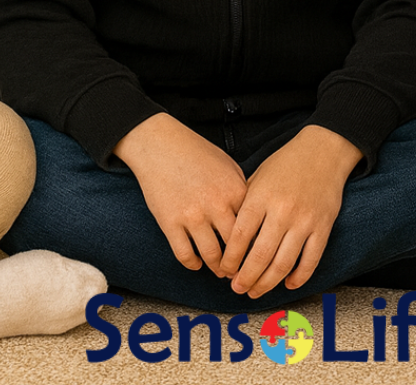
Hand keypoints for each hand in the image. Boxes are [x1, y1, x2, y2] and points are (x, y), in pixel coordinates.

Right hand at [115, 114, 247, 275]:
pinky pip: (185, 255)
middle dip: (241, 265)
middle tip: (242, 272)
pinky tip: (196, 262)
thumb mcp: (227, 164)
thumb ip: (242, 190)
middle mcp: (216, 205)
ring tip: (221, 271)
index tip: (259, 255)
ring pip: (213, 257)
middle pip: (237, 249)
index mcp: (235, 191)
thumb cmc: (194, 151)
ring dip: (218, 269)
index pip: (256, 230)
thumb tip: (254, 217)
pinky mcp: (169, 222)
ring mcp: (192, 215)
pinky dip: (193, 264)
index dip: (259, 246)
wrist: (157, 143)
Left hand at [221, 125, 362, 299]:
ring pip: (284, 263)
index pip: (240, 236)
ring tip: (256, 291)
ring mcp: (304, 221)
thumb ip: (243, 204)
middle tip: (236, 289)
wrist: (321, 153)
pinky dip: (299, 276)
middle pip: (260, 255)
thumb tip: (227, 234)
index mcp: (260, 197)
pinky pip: (311, 260)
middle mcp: (281, 211)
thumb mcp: (256, 178)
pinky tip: (287, 284)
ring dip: (268, 282)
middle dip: (246, 277)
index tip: (223, 270)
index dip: (230, 258)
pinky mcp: (323, 228)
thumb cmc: (283, 165)